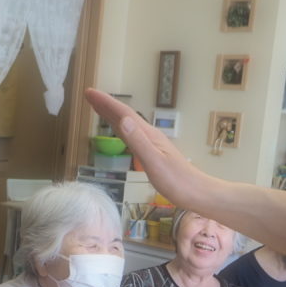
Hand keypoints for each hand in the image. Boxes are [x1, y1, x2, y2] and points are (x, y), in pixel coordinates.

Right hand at [84, 88, 210, 208]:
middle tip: (88, 95)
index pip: (124, 114)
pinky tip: (118, 130)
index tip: (89, 93)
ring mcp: (151, 144)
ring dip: (111, 115)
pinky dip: (120, 128)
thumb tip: (123, 120)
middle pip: (124, 116)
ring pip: (127, 125)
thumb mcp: (154, 162)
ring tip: (98, 108)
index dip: (106, 103)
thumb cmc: (176, 181)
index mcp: (148, 135)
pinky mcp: (151, 153)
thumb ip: (138, 141)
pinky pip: (130, 135)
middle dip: (106, 105)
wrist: (196, 193)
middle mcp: (149, 136)